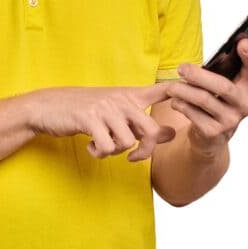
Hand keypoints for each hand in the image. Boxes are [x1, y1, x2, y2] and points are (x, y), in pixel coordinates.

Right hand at [26, 84, 176, 161]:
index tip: (198, 99)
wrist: (48, 107)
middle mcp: (121, 99)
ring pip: (127, 142)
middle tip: (133, 158)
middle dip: (146, 151)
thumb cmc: (86, 111)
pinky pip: (106, 147)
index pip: (163, 90)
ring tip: (102, 145)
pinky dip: (99, 153)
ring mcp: (106, 108)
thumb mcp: (116, 114)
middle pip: (151, 130)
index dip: (183, 94)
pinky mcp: (90, 118)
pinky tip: (90, 146)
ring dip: (115, 152)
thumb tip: (173, 133)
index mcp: (130, 95)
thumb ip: (144, 123)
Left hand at [168, 36, 247, 156]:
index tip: (241, 42)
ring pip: (204, 100)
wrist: (211, 137)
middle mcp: (244, 105)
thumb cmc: (217, 102)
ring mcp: (230, 120)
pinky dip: (181, 105)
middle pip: (223, 86)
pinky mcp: (214, 132)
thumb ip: (233, 65)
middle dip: (199, 75)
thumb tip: (243, 39)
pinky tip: (175, 101)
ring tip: (172, 86)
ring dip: (184, 90)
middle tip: (181, 68)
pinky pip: (193, 114)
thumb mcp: (227, 84)